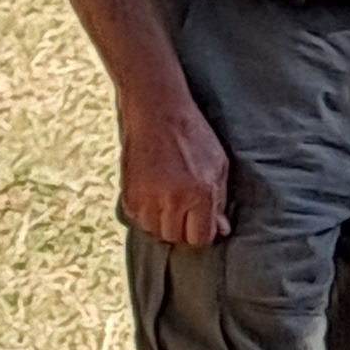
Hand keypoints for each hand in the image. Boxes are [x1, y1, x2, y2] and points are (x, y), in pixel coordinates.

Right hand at [119, 87, 231, 247]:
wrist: (157, 112)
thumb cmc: (193, 135)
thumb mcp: (218, 164)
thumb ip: (220, 200)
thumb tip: (221, 230)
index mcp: (200, 193)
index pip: (200, 238)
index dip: (203, 233)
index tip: (202, 224)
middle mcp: (172, 200)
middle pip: (176, 237)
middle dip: (183, 228)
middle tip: (186, 210)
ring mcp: (147, 198)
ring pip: (155, 231)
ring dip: (163, 222)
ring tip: (169, 201)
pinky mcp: (128, 194)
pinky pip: (137, 220)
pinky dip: (145, 214)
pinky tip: (154, 196)